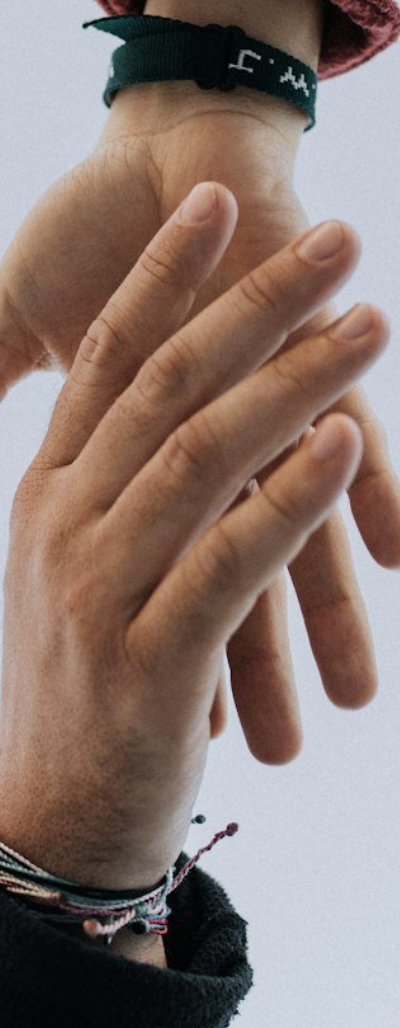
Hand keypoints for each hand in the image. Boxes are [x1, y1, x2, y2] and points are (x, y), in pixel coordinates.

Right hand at [0, 184, 389, 885]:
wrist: (46, 829)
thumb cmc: (76, 689)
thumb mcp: (66, 570)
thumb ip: (99, 483)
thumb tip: (142, 412)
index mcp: (48, 491)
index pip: (110, 356)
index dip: (168, 273)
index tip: (217, 198)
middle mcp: (67, 525)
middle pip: (168, 385)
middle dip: (256, 300)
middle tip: (338, 238)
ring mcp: (103, 590)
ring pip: (205, 456)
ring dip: (297, 380)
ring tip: (371, 323)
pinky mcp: (153, 659)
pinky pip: (230, 560)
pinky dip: (291, 499)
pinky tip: (347, 446)